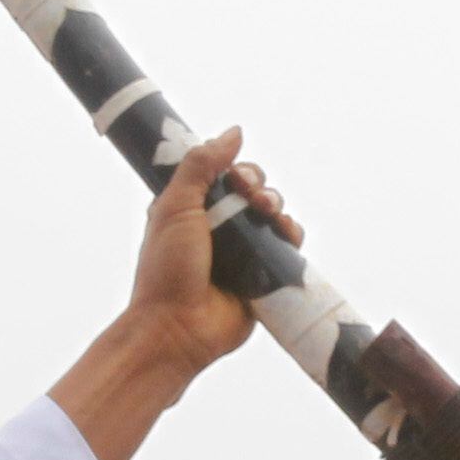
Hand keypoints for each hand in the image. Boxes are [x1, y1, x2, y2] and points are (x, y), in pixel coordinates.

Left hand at [49, 128, 302, 459]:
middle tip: (252, 199)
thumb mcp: (175, 207)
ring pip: (273, 215)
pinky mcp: (262, 275)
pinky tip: (287, 236)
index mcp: (191, 207)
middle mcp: (218, 227)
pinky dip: (291, 236)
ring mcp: (242, 252)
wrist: (177, 328)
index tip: (235, 176)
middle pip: (254, 190)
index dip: (235, 168)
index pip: (223, 172)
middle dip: (260, 187)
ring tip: (269, 219)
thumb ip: (201, 166)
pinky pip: (287, 247)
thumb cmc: (167, 269)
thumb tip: (234, 131)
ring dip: (277, 209)